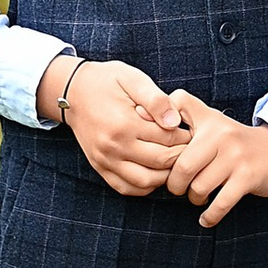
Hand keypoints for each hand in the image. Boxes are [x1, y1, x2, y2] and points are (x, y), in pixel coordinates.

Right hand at [41, 54, 189, 193]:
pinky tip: (154, 171)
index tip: (193, 131)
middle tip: (190, 148)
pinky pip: (126, 188)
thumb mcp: (132, 79)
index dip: (186, 137)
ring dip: (165, 176)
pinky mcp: (99, 168)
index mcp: (124, 124)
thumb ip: (156, 100)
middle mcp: (113, 147)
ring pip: (145, 182)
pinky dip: (144, 186)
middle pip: (160, 163)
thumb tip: (175, 122)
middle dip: (181, 157)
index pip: (167, 140)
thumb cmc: (107, 81)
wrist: (73, 92)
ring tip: (174, 160)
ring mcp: (104, 161)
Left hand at [163, 98, 267, 226]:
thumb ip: (181, 110)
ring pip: (200, 187)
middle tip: (178, 189)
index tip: (160, 166)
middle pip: (183, 167)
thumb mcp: (210, 118)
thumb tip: (139, 109)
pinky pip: (221, 203)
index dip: (161, 154)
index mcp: (209, 122)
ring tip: (197, 197)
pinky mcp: (248, 177)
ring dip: (194, 199)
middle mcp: (222, 136)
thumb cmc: (233, 140)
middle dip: (175, 185)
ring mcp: (237, 157)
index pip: (173, 135)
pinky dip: (209, 216)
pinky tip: (205, 218)